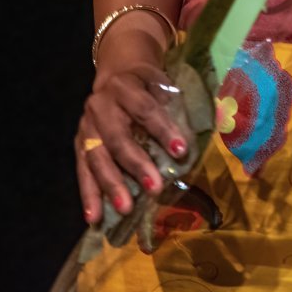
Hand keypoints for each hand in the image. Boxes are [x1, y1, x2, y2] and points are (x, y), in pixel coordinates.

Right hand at [75, 59, 190, 224]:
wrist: (117, 75)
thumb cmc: (149, 85)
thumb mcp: (164, 84)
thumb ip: (178, 106)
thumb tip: (213, 128)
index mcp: (125, 86)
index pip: (146, 110)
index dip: (163, 130)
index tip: (181, 151)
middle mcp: (100, 106)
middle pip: (117, 138)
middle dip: (136, 165)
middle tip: (155, 188)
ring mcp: (86, 127)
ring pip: (96, 158)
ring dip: (111, 186)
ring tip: (125, 209)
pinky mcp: (79, 143)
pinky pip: (82, 170)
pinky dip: (88, 194)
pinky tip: (93, 216)